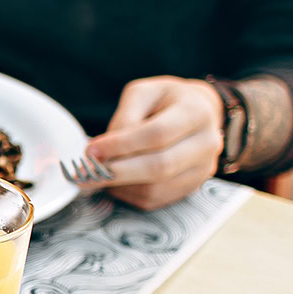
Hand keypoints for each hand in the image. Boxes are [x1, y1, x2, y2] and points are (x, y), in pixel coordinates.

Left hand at [86, 77, 224, 209]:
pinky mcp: (192, 187)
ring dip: (120, 186)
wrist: (199, 112)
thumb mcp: (143, 93)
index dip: (121, 146)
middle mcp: (206, 143)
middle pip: (159, 167)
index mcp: (196, 112)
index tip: (91, 151)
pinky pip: (155, 200)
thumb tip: (102, 152)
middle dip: (116, 172)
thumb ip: (124, 118)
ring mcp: (202, 169)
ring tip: (99, 175)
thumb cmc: (166, 100)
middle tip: (86, 173)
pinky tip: (116, 182)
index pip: (157, 135)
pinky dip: (129, 194)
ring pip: (155, 188)